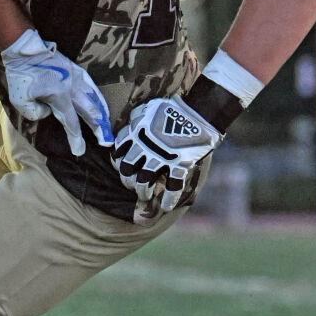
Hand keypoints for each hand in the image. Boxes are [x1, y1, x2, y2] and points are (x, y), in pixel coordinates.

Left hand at [0, 29, 112, 157]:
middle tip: (106, 141)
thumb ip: (35, 113)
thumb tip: (49, 112)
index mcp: (59, 96)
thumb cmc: (20, 76)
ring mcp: (76, 78)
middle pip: (90, 112)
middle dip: (98, 128)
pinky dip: (98, 97)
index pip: (71, 122)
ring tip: (107, 125)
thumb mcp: (19, 100)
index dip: (76, 138)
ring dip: (102, 114)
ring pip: (94, 99)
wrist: (24, 50)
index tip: (80, 151)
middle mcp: (72, 88)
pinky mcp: (76, 70)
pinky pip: (92, 86)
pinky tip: (101, 103)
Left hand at [111, 95, 220, 222]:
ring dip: (142, 192)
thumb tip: (130, 127)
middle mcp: (145, 148)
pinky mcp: (179, 165)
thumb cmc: (172, 109)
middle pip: (127, 170)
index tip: (121, 168)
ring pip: (144, 181)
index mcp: (136, 134)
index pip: (118, 153)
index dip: (118, 163)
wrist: (197, 112)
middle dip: (127, 180)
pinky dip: (168, 199)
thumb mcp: (147, 109)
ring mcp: (162, 158)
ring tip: (144, 196)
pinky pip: (172, 187)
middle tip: (132, 185)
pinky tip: (165, 206)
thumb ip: (136, 119)